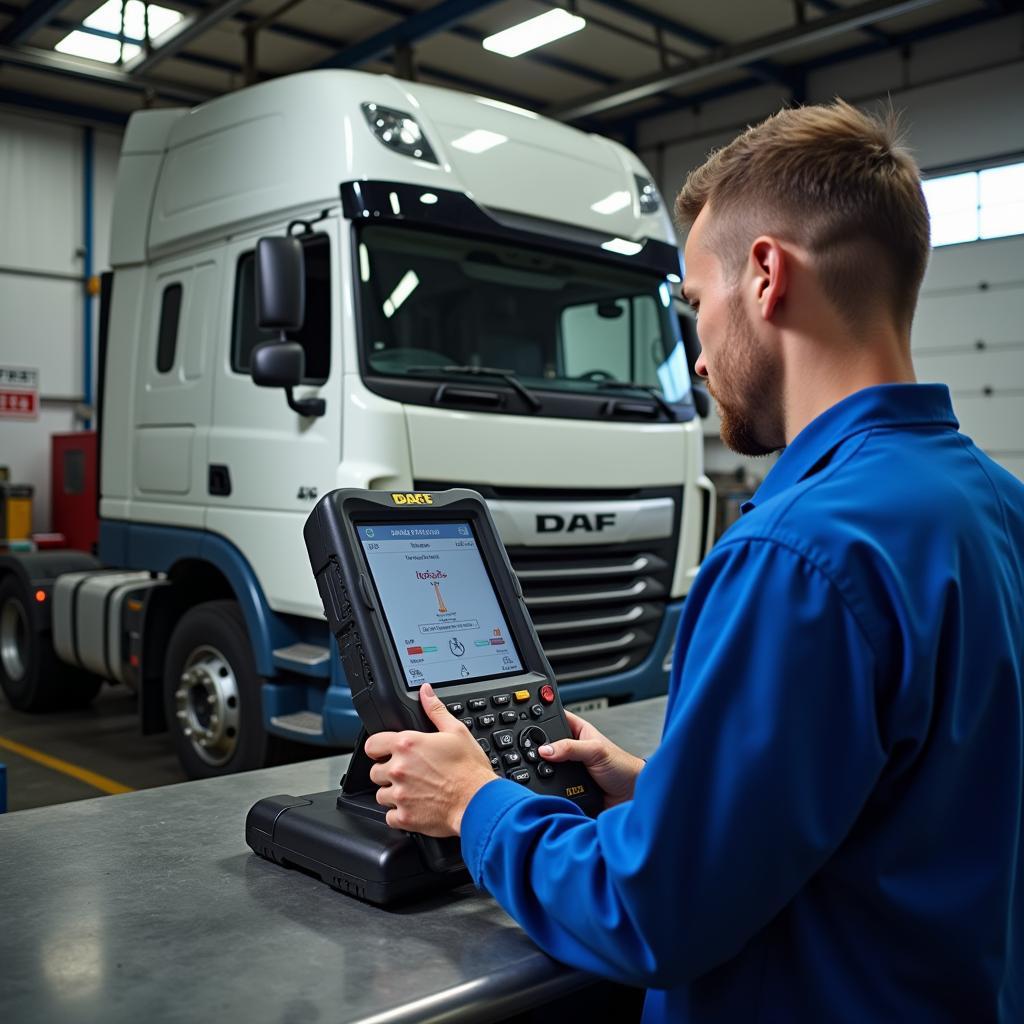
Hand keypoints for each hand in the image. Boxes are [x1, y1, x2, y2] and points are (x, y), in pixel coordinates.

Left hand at [364, 683, 496, 836]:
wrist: (478, 801)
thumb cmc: (469, 769)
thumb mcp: (456, 731)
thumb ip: (435, 710)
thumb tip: (426, 692)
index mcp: (407, 745)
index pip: (371, 745)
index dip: (379, 749)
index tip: (386, 753)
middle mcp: (399, 769)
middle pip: (375, 772)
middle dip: (388, 772)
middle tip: (408, 774)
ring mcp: (400, 795)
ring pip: (381, 795)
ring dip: (393, 794)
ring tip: (413, 791)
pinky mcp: (404, 817)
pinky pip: (389, 817)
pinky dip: (399, 814)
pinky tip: (414, 807)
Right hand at [539, 711, 643, 808]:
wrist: (630, 796)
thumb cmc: (622, 766)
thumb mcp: (595, 751)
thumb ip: (570, 748)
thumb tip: (546, 749)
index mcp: (578, 731)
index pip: (553, 718)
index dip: (540, 718)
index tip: (524, 722)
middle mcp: (571, 749)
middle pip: (546, 744)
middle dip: (538, 748)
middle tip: (531, 752)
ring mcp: (569, 768)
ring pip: (546, 766)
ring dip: (543, 770)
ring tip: (537, 770)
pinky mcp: (568, 787)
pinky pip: (551, 785)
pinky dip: (548, 786)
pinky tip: (545, 786)